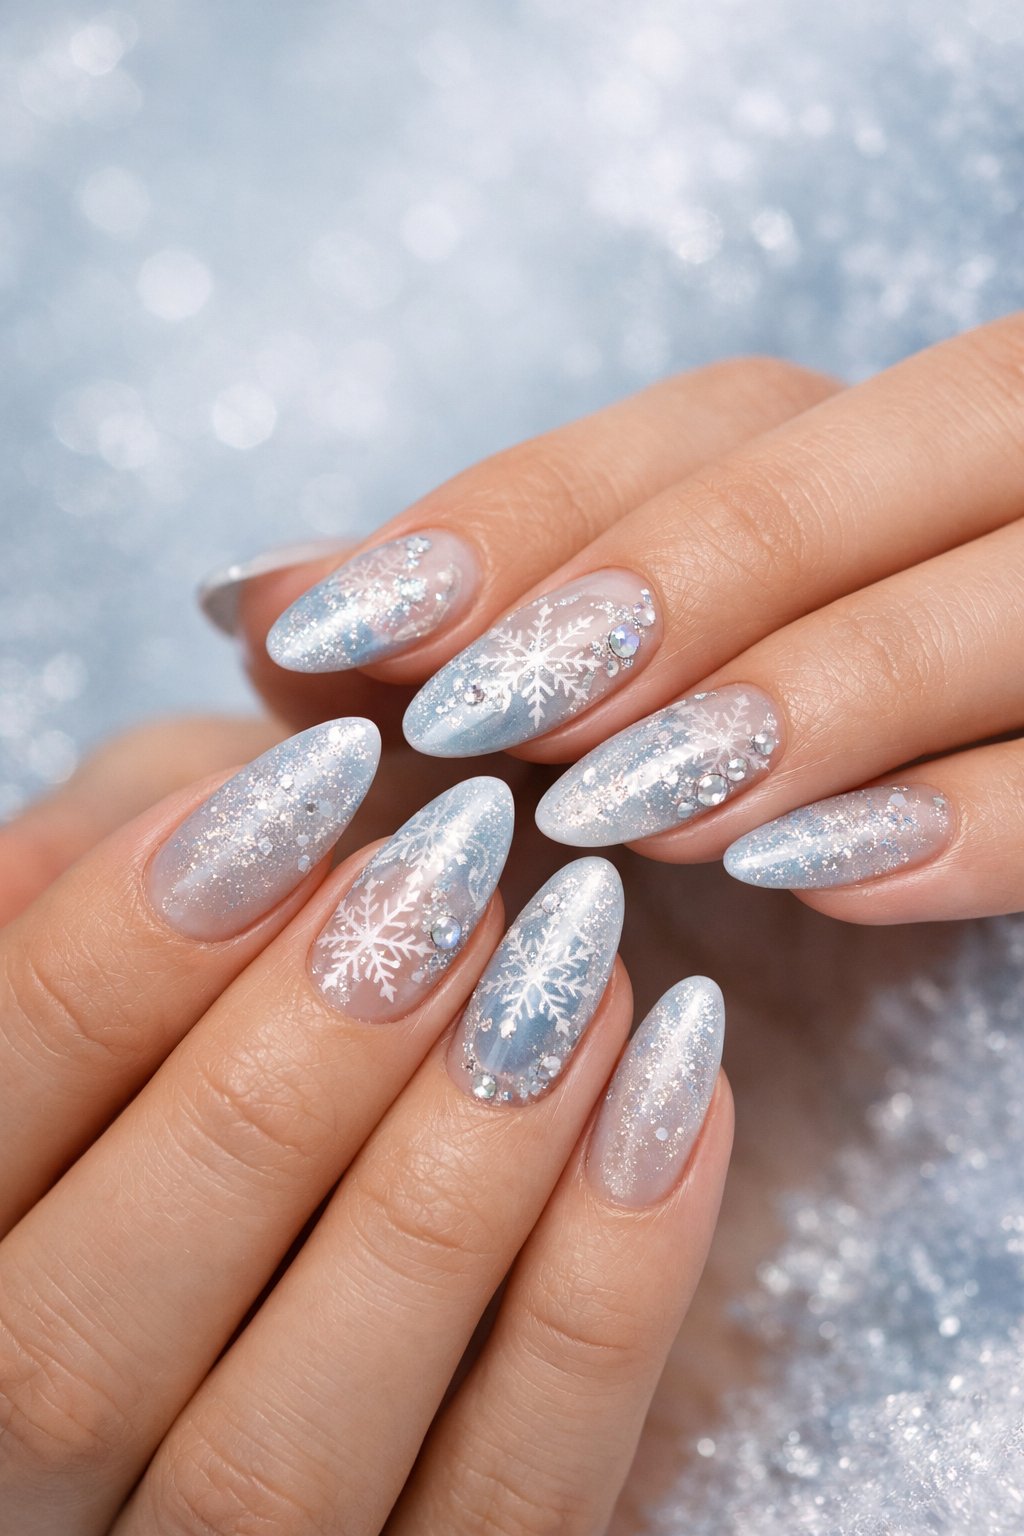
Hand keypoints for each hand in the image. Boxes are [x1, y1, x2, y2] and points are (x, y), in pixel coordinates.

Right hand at [0, 717, 730, 1534]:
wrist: (292, 1174)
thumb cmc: (186, 1030)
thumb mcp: (106, 917)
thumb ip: (94, 875)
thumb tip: (202, 831)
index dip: (131, 943)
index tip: (317, 776)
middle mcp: (16, 1464)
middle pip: (88, 1340)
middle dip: (291, 1076)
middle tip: (455, 867)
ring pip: (282, 1461)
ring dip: (456, 1182)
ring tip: (578, 957)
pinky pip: (509, 1505)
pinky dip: (610, 1292)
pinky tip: (680, 1074)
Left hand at [216, 318, 1023, 923]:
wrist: (971, 826)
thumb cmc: (769, 755)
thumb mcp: (616, 679)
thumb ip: (467, 623)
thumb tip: (242, 594)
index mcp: (881, 446)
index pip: (724, 420)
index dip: (530, 509)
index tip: (336, 618)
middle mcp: (1000, 484)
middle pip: (874, 456)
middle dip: (674, 577)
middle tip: (478, 713)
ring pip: (1010, 598)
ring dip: (811, 691)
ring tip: (619, 809)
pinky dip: (974, 824)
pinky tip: (815, 878)